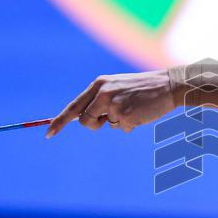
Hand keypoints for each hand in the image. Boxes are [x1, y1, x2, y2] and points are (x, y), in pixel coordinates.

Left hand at [46, 69, 177, 136]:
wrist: (169, 85)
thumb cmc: (144, 88)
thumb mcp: (118, 87)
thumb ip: (101, 100)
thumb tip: (86, 119)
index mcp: (99, 84)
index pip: (74, 106)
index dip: (59, 121)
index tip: (48, 133)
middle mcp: (103, 92)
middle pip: (84, 120)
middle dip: (94, 125)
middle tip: (109, 120)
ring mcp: (113, 104)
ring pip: (105, 125)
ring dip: (117, 123)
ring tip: (133, 108)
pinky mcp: (125, 115)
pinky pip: (122, 129)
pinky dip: (132, 125)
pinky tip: (142, 112)